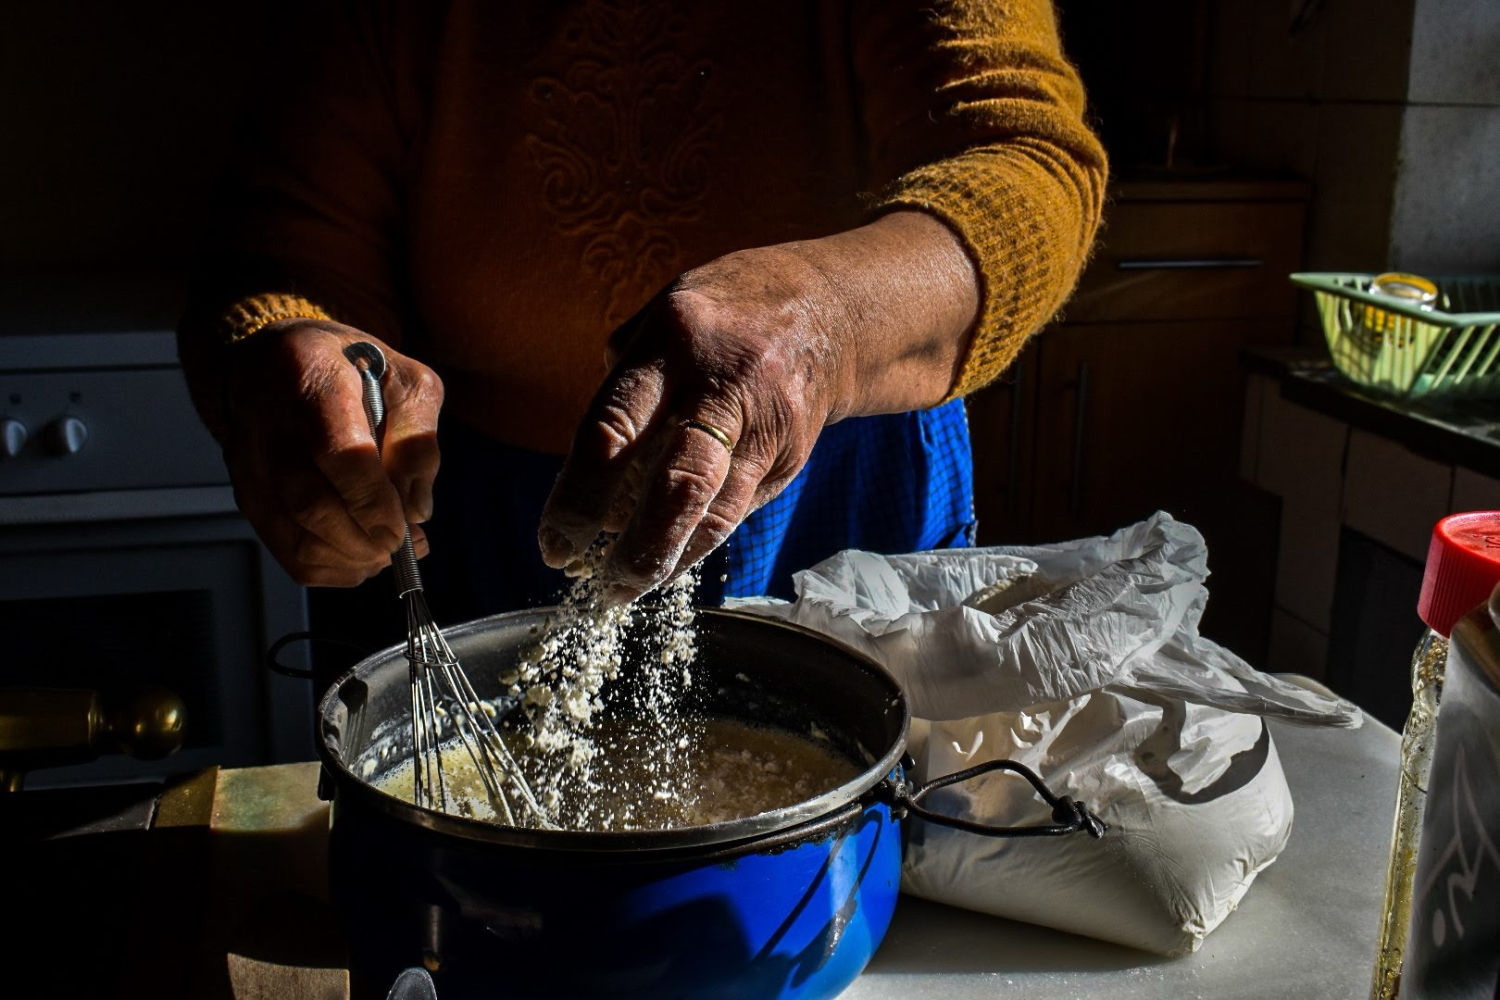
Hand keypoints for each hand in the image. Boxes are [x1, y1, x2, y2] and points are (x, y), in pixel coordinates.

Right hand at [221, 320, 442, 585]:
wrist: (275, 361)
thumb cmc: (350, 369)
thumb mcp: (405, 380)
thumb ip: (418, 440)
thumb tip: (416, 509)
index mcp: (312, 377)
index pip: (337, 452)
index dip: (372, 501)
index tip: (402, 527)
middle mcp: (267, 421)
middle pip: (310, 503)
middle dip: (364, 539)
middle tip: (398, 544)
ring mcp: (248, 462)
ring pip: (294, 537)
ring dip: (350, 559)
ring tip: (384, 550)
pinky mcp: (246, 494)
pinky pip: (285, 551)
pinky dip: (330, 568)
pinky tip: (359, 557)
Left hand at [537, 213, 978, 602]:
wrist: (827, 311)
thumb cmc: (717, 319)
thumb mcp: (658, 320)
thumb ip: (621, 387)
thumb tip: (584, 473)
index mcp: (672, 343)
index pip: (615, 427)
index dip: (579, 495)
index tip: (554, 541)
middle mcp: (722, 387)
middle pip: (678, 481)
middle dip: (635, 545)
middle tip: (597, 584)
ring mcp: (764, 427)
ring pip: (716, 511)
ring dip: (666, 560)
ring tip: (624, 590)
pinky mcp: (788, 459)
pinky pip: (735, 513)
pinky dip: (696, 544)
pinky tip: (665, 563)